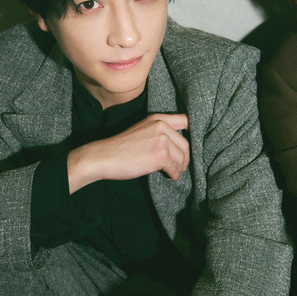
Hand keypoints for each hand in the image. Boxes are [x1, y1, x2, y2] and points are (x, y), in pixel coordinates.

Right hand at [67, 113, 189, 192]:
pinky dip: (174, 175)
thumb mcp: (142, 130)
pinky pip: (175, 168)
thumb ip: (159, 132)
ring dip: (179, 168)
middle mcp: (161, 126)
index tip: (190, 145)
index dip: (192, 133)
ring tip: (174, 172)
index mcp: (157, 118)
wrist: (103, 156)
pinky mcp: (159, 155)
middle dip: (185, 158)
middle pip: (186, 144)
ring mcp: (161, 140)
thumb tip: (179, 146)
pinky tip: (170, 177)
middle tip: (181, 166)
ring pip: (182, 158)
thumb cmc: (121, 147)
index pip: (185, 121)